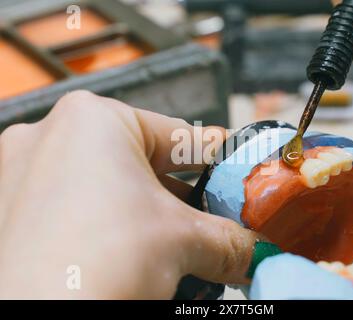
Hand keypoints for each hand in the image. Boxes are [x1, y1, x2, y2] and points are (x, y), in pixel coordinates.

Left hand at [0, 91, 257, 298]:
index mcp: (94, 120)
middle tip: (215, 220)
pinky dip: (115, 228)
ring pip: (112, 190)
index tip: (236, 170)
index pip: (179, 136)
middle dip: (184, 198)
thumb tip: (256, 249)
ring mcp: (26, 174)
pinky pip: (81, 209)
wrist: (32, 319)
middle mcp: (53, 137)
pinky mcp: (15, 212)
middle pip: (145, 166)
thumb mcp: (182, 242)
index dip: (217, 157)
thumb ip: (228, 239)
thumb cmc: (97, 264)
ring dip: (151, 218)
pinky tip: (138, 255)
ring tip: (181, 245)